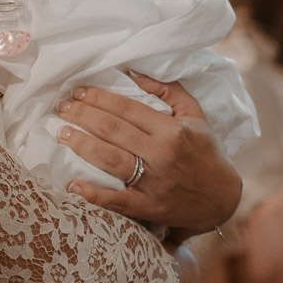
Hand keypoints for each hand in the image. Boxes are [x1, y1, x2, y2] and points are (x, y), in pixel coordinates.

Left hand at [56, 73, 242, 239]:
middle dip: (83, 116)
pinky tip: (73, 185)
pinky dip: (94, 195)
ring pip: (111, 160)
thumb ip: (168, 90)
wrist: (221, 198)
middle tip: (61, 108)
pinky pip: (118, 201)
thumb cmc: (205, 151)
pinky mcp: (150, 208)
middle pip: (114, 131)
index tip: (78, 92)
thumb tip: (134, 74)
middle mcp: (162, 154)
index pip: (127, 108)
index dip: (99, 98)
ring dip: (82, 145)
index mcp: (172, 129)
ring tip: (61, 133)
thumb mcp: (194, 114)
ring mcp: (155, 183)